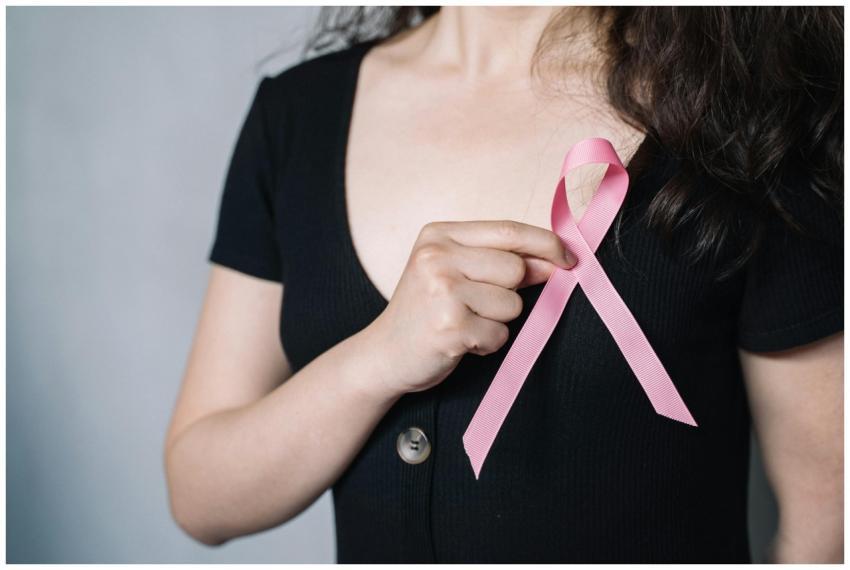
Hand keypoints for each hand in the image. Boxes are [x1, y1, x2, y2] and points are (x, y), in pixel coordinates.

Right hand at [364, 220, 575, 396]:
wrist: (384, 354)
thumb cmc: (425, 311)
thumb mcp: (452, 271)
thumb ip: (499, 260)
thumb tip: (555, 259)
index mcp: (438, 235)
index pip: (508, 230)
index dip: (546, 244)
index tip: (569, 258)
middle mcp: (436, 257)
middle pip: (515, 269)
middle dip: (510, 292)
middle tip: (476, 305)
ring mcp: (441, 292)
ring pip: (512, 304)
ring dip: (497, 321)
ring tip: (463, 322)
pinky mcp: (449, 327)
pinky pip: (500, 335)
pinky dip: (487, 344)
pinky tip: (459, 341)